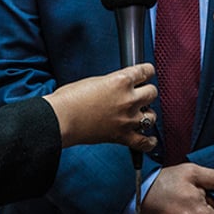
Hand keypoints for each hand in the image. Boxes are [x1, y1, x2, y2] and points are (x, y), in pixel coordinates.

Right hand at [43, 63, 157, 150]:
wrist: (61, 119)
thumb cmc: (70, 98)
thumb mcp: (95, 80)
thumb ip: (113, 83)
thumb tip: (120, 87)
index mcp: (121, 80)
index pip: (146, 71)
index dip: (146, 71)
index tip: (146, 73)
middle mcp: (128, 99)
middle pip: (152, 92)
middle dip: (146, 92)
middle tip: (139, 95)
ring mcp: (127, 119)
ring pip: (152, 115)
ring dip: (147, 114)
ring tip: (140, 114)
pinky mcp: (122, 136)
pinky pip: (144, 141)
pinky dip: (149, 141)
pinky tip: (149, 138)